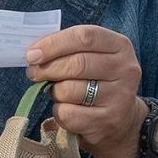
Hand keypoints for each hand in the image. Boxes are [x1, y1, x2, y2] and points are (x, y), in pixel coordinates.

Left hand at [25, 25, 146, 157]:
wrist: (120, 118)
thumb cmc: (95, 80)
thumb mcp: (89, 56)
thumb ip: (65, 48)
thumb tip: (33, 53)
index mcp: (120, 45)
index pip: (84, 37)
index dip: (53, 44)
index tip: (32, 54)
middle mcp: (125, 69)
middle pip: (76, 63)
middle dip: (47, 68)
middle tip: (33, 73)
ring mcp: (120, 97)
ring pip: (69, 90)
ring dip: (54, 91)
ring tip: (58, 92)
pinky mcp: (108, 121)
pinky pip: (68, 114)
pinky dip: (59, 111)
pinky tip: (67, 109)